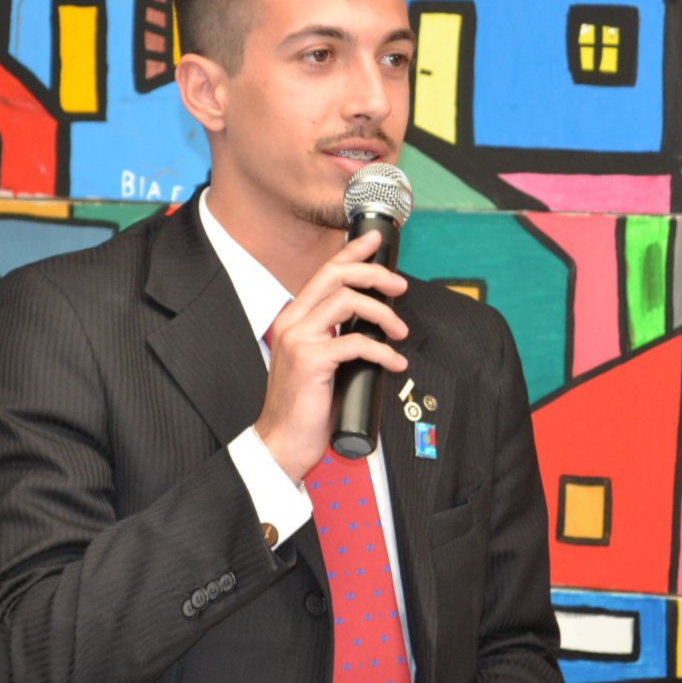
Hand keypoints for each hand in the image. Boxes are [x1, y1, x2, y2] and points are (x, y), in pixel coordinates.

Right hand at [255, 230, 408, 480]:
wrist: (281, 441)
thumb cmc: (304, 406)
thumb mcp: (320, 362)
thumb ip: (336, 338)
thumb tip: (372, 325)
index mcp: (294, 318)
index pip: (324, 273)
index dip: (351, 251)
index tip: (374, 241)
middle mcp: (293, 322)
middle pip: (336, 276)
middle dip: (373, 274)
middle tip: (399, 288)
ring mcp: (299, 340)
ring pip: (348, 302)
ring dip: (383, 314)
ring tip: (400, 333)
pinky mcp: (311, 361)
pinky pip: (356, 342)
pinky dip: (383, 351)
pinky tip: (395, 362)